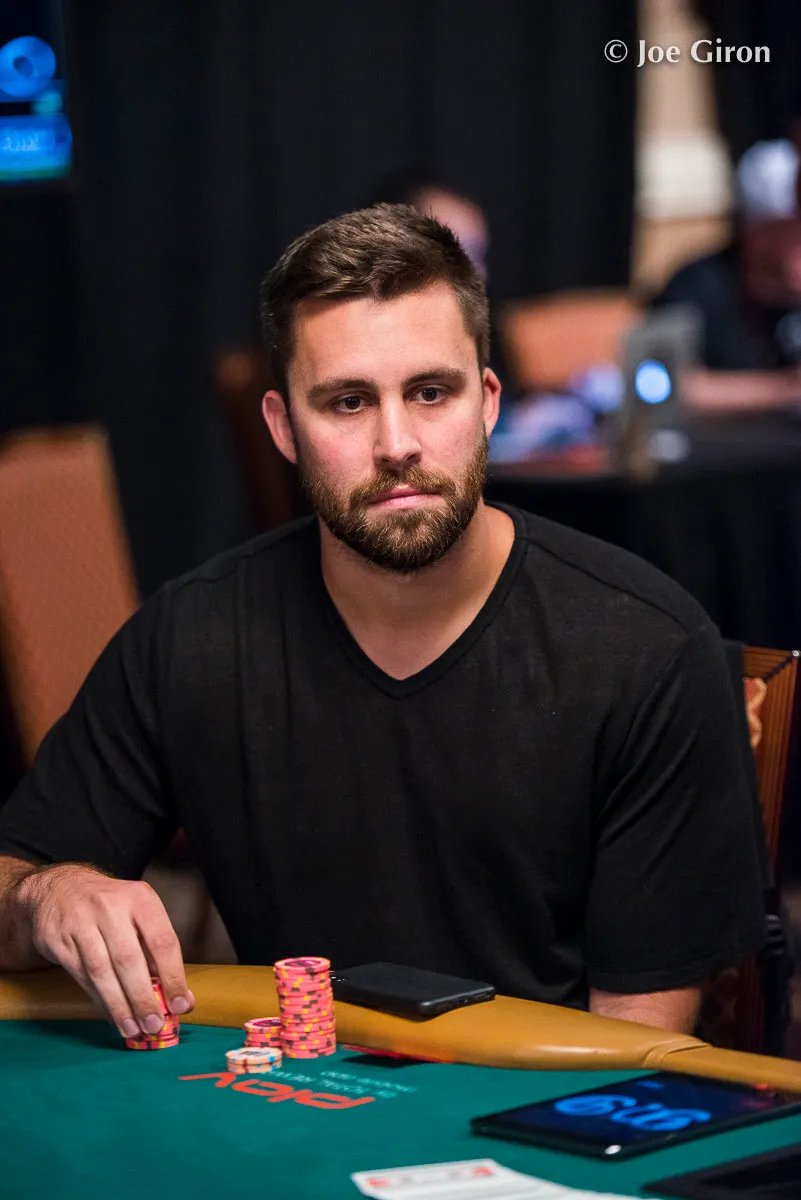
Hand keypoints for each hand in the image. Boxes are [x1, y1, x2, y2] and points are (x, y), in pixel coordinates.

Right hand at [14, 864, 194, 1038]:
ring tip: (133, 1029)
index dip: (173, 976)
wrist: (60, 888)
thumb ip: (158, 952)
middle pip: (130, 960)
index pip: (162, 941)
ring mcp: (81, 922)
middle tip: (155, 1025)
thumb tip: (181, 998)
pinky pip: (81, 976)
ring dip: (120, 1006)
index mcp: (140, 898)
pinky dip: (99, 1000)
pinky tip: (112, 1015)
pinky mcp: (59, 939)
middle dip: (144, 998)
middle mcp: (110, 907)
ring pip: (102, 972)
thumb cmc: (110, 907)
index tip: (180, 1005)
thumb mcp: (139, 914)